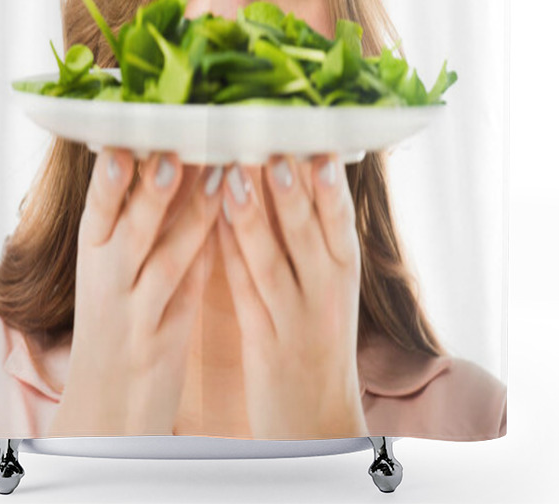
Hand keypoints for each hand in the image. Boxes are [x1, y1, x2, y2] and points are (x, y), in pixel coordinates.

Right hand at [47, 149, 224, 436]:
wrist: (107, 407)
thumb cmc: (116, 322)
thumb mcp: (110, 270)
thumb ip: (134, 220)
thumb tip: (163, 159)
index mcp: (92, 256)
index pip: (96, 208)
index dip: (109, 175)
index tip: (125, 136)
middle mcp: (107, 281)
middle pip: (129, 227)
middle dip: (150, 189)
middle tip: (171, 152)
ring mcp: (135, 313)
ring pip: (165, 258)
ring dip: (192, 216)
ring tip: (218, 176)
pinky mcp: (164, 339)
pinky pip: (190, 292)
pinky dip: (210, 258)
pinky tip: (231, 229)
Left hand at [216, 153, 367, 438]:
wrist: (317, 419)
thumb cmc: (320, 339)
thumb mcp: (332, 286)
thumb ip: (318, 237)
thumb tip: (298, 172)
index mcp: (346, 273)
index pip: (340, 220)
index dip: (329, 182)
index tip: (318, 140)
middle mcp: (326, 292)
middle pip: (308, 233)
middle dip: (292, 189)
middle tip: (277, 146)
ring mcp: (295, 319)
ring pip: (272, 259)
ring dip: (253, 216)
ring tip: (237, 173)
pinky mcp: (264, 342)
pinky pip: (244, 291)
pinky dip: (229, 256)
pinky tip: (212, 224)